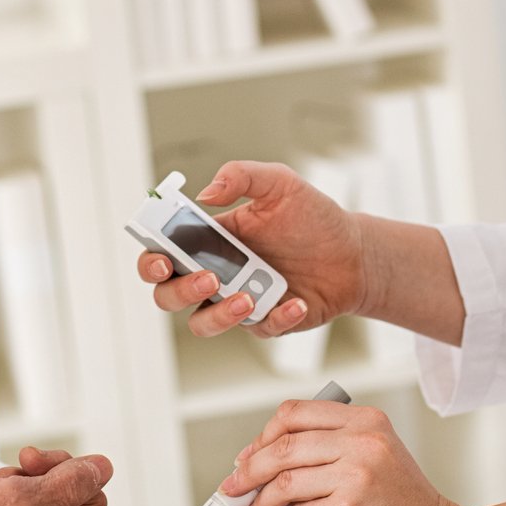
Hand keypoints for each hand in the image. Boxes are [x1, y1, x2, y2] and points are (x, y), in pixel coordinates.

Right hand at [0, 454, 195, 505]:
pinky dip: (26, 482)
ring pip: (68, 491)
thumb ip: (65, 485)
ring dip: (41, 476)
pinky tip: (0, 484)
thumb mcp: (15, 501)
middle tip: (28, 469)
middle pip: (93, 503)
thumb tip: (103, 470)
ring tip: (7, 481)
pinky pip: (45, 493)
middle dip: (64, 477)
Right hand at [137, 161, 368, 339]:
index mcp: (209, 238)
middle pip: (168, 294)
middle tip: (207, 277)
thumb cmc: (313, 218)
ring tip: (246, 298)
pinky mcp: (265, 321)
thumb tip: (206, 193)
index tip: (162, 258)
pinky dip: (276, 318)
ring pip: (202, 323)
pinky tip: (297, 303)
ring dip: (217, 315)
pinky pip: (258, 329)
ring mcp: (237, 299)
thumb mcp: (280, 183)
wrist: (353, 253)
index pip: (163, 251)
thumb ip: (242, 176)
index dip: (152, 258)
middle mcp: (216, 272)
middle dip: (177, 291)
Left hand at [222, 399, 471, 505]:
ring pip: (283, 480)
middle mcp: (363, 441)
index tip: (247, 458)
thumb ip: (330, 449)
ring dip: (259, 500)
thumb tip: (262, 459)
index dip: (262, 436)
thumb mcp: (376, 459)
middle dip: (248, 470)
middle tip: (233, 489)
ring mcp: (357, 476)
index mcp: (366, 421)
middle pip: (282, 445)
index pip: (294, 413)